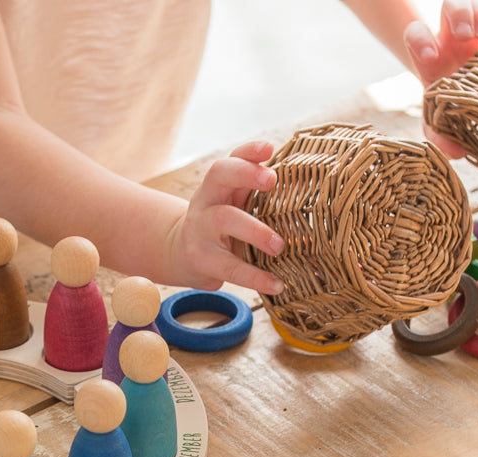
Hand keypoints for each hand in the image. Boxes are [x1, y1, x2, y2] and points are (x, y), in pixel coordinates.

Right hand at [165, 140, 284, 295]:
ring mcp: (200, 230)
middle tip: (273, 181)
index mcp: (216, 186)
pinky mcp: (201, 260)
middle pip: (218, 177)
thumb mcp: (232, 203)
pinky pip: (230, 268)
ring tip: (280, 246)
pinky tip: (276, 284)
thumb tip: (296, 180)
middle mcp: (205, 201)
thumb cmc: (220, 225)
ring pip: (225, 220)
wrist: (181, 254)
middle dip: (246, 174)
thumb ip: (254, 190)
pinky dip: (255, 277)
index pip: (228, 160)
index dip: (247, 152)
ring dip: (255, 231)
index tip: (269, 149)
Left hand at [404, 0, 477, 157]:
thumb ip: (440, 135)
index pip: (418, 37)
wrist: (460, 82)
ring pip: (468, 4)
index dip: (421, 41)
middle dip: (456, 18)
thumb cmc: (447, 102)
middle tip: (464, 37)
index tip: (431, 55)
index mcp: (431, 56)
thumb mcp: (438, 118)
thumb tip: (455, 154)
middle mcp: (449, 36)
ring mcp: (470, 27)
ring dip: (475, 15)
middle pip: (447, 10)